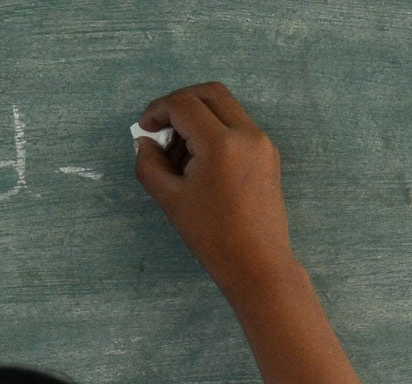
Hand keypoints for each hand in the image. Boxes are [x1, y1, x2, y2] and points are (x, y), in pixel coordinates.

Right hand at [133, 82, 297, 304]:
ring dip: (197, 116)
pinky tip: (200, 162)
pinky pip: (237, 125)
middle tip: (160, 128)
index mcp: (221, 144)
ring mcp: (261, 141)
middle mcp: (246, 133)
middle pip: (209, 92)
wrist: (256, 262)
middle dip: (179, 103)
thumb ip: (149, 165)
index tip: (144, 129)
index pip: (184, 104)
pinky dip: (214, 130)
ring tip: (179, 153)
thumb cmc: (211, 236)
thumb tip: (144, 141)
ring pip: (224, 107)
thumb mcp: (170, 200)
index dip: (158, 110)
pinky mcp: (267, 152)